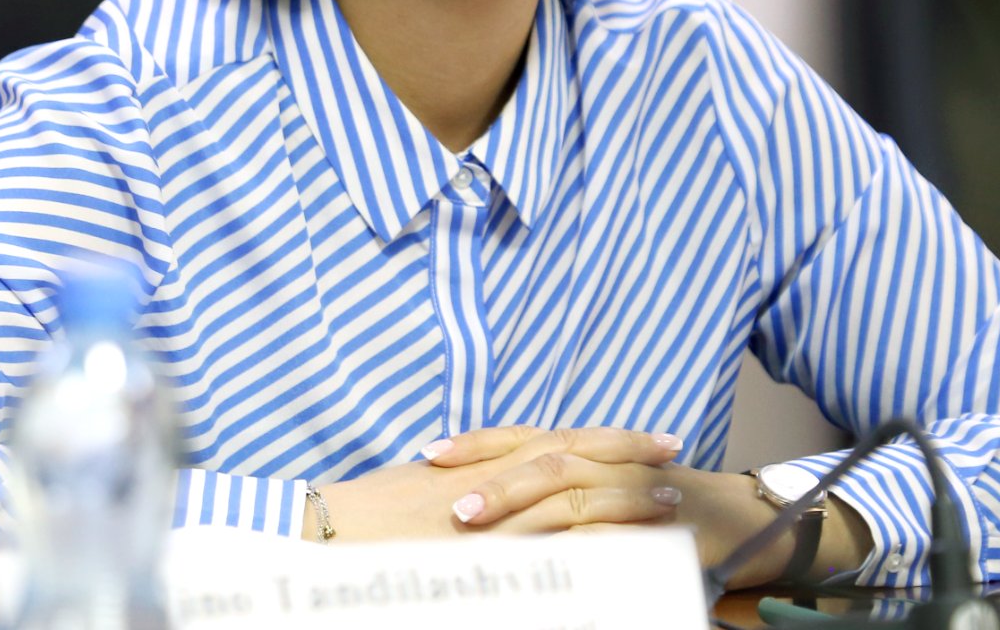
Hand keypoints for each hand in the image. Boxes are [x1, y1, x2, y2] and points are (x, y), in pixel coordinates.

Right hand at [314, 425, 683, 542]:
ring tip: (667, 505)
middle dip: (629, 460)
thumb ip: (471, 476)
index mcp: (484, 463)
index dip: (609, 439)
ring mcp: (492, 523)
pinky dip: (588, 556)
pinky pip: (548, 557)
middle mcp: (494, 484)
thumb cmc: (367, 509)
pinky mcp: (484, 557)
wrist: (325, 531)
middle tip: (674, 456)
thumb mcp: (425, 482)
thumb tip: (497, 479)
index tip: (649, 438)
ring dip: (623, 505)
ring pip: (573, 506)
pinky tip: (623, 559)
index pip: (560, 442)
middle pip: (576, 463)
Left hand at [434, 436, 873, 590]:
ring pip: (570, 487)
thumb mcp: (605, 496)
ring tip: (476, 526)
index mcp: (588, 450)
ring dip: (520, 505)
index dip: (478, 444)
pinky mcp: (658, 522)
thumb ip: (559, 496)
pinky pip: (609, 531)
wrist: (745, 519)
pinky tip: (542, 560)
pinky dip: (572, 544)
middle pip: (541, 456)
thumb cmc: (668, 511)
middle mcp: (608, 460)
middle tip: (447, 501)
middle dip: (491, 476)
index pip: (524, 438)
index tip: (429, 455)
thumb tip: (489, 501)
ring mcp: (633, 488)